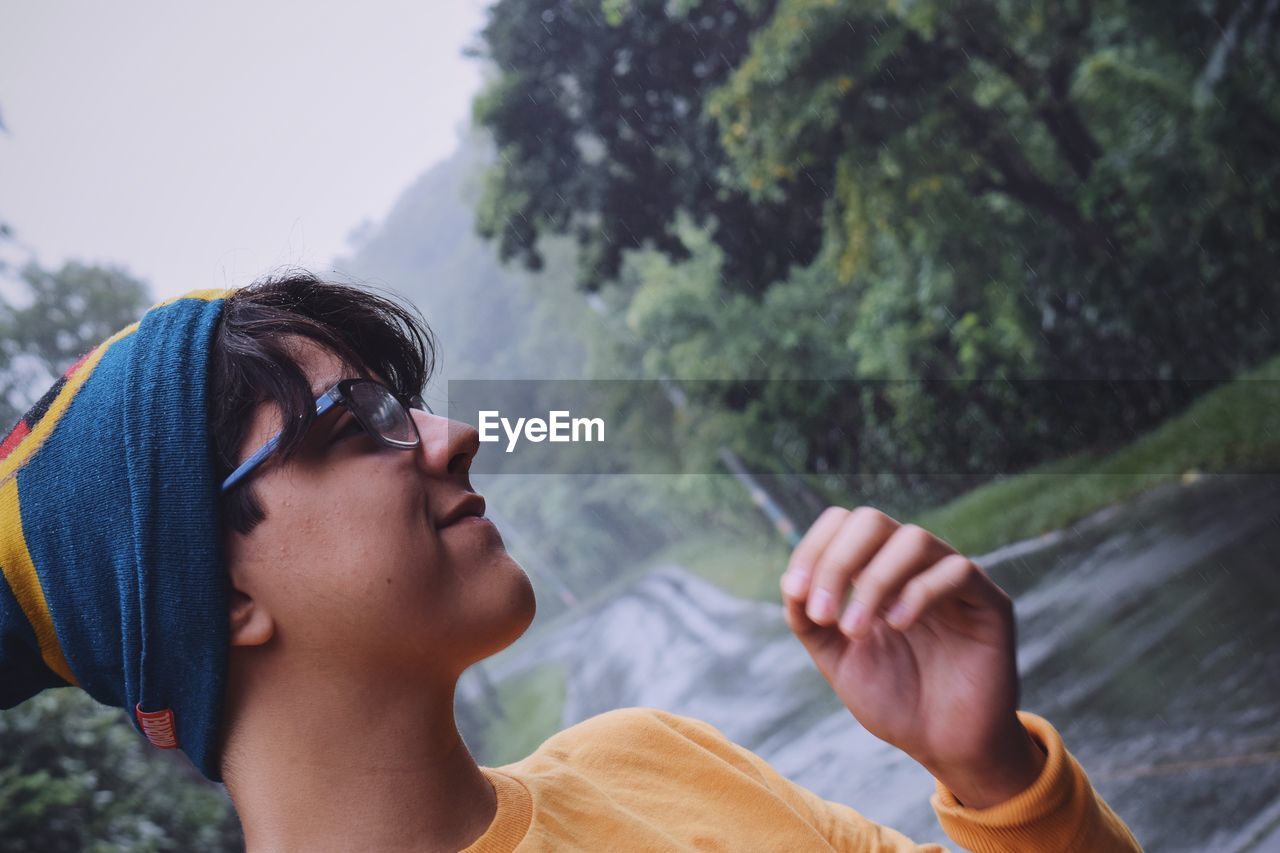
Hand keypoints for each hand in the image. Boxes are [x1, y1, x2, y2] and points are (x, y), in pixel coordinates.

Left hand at [779, 506, 1045, 808]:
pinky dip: (918, 593)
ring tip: (854, 630)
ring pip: (913, 539)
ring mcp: (952, 579)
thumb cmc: (893, 699)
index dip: (813, 550)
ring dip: (874, 582)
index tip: (797, 594)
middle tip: (823, 614)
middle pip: (872, 521)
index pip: (842, 525)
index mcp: (875, 570)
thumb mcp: (837, 659)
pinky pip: (957, 571)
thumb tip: (790, 584)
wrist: (943, 746)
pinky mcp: (990, 602)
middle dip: (837, 562)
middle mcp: (913, 565)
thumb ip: (809, 621)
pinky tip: (896, 625)